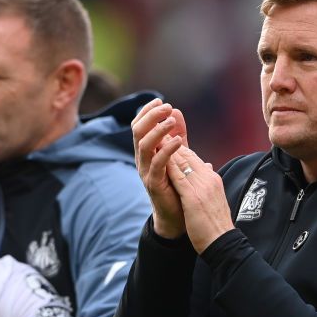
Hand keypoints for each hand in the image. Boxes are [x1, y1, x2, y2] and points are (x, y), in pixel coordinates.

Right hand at [131, 98, 188, 237]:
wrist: (179, 215)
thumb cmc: (177, 184)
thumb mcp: (179, 154)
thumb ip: (177, 134)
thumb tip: (177, 111)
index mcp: (146, 151)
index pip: (138, 125)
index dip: (147, 111)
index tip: (161, 100)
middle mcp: (142, 159)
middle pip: (137, 130)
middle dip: (150, 115)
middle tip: (166, 106)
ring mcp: (146, 171)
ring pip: (144, 144)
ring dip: (158, 129)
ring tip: (172, 120)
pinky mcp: (154, 183)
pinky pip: (157, 163)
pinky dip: (168, 149)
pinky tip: (179, 141)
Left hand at [166, 147, 233, 252]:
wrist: (223, 242)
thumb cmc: (217, 225)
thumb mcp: (214, 199)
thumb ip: (208, 184)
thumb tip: (207, 169)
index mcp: (213, 180)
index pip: (195, 159)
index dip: (181, 147)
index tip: (169, 137)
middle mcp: (208, 180)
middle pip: (189, 156)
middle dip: (173, 142)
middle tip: (160, 129)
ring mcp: (202, 187)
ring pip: (183, 163)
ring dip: (169, 149)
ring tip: (157, 137)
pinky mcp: (194, 198)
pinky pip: (179, 177)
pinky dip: (169, 165)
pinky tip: (159, 157)